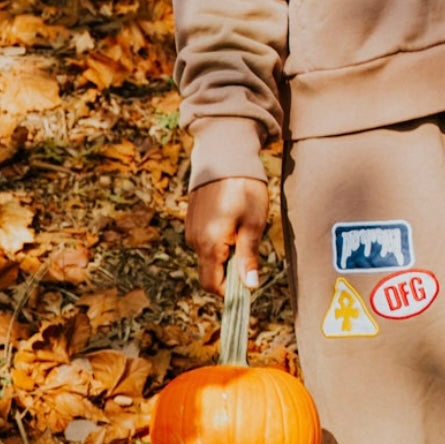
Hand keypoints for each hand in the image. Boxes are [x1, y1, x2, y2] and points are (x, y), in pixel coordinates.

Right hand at [186, 176, 269, 293]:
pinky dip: (220, 238)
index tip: (248, 281)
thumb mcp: (253, 224)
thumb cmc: (243, 188)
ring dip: (227, 251)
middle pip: (211, 270)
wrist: (224, 152)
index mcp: (209, 244)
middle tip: (250, 243)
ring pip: (209, 254)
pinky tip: (233, 218)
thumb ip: (248, 257)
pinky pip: (205, 239)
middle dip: (231, 267)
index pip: (212, 285)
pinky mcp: (192, 218)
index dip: (230, 290)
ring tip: (243, 226)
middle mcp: (194, 240)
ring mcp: (191, 228)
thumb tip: (250, 286)